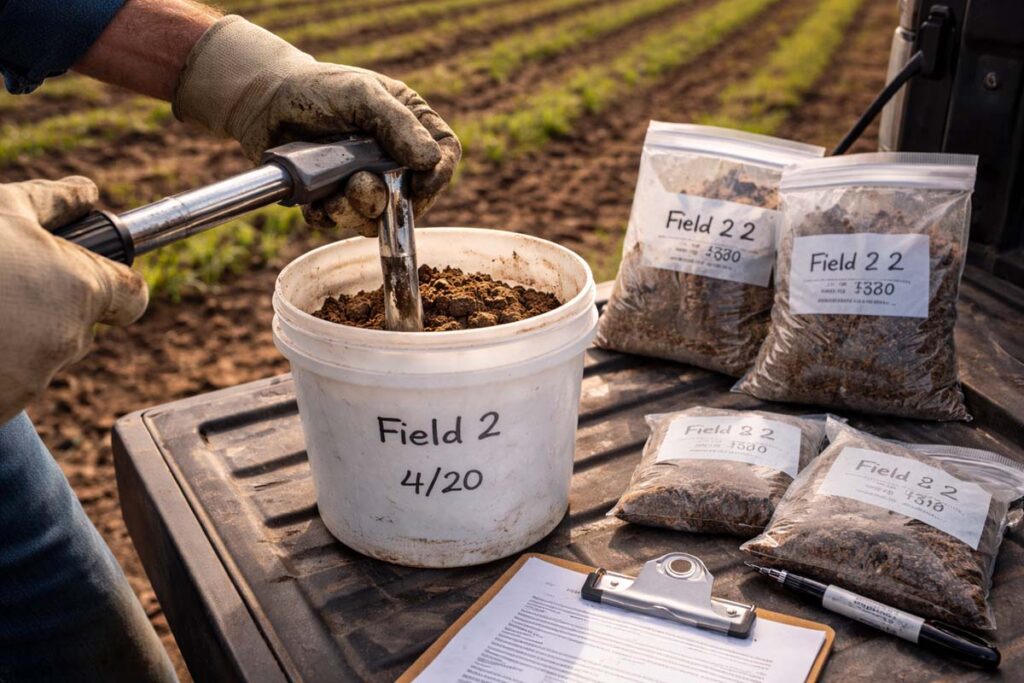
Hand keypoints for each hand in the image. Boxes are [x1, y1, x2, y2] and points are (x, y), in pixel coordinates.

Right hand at [0, 177, 147, 424]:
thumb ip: (52, 202)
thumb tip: (87, 192)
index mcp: (81, 288)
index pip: (132, 296)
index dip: (112, 283)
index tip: (89, 274)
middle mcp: (67, 340)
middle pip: (80, 326)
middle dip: (49, 307)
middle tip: (0, 285)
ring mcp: (32, 381)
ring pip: (40, 355)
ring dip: (13, 337)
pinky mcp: (1, 410)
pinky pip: (7, 386)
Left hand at [173, 16, 460, 236]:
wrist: (263, 102)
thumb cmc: (317, 88)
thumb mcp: (361, 94)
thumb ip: (398, 124)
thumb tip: (430, 161)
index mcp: (409, 125)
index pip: (444, 155)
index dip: (437, 176)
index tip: (418, 185)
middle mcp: (391, 158)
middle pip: (412, 197)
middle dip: (385, 199)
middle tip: (358, 185)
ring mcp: (363, 181)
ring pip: (375, 217)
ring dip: (353, 212)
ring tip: (330, 196)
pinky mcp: (334, 199)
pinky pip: (340, 224)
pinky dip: (327, 217)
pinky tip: (314, 202)